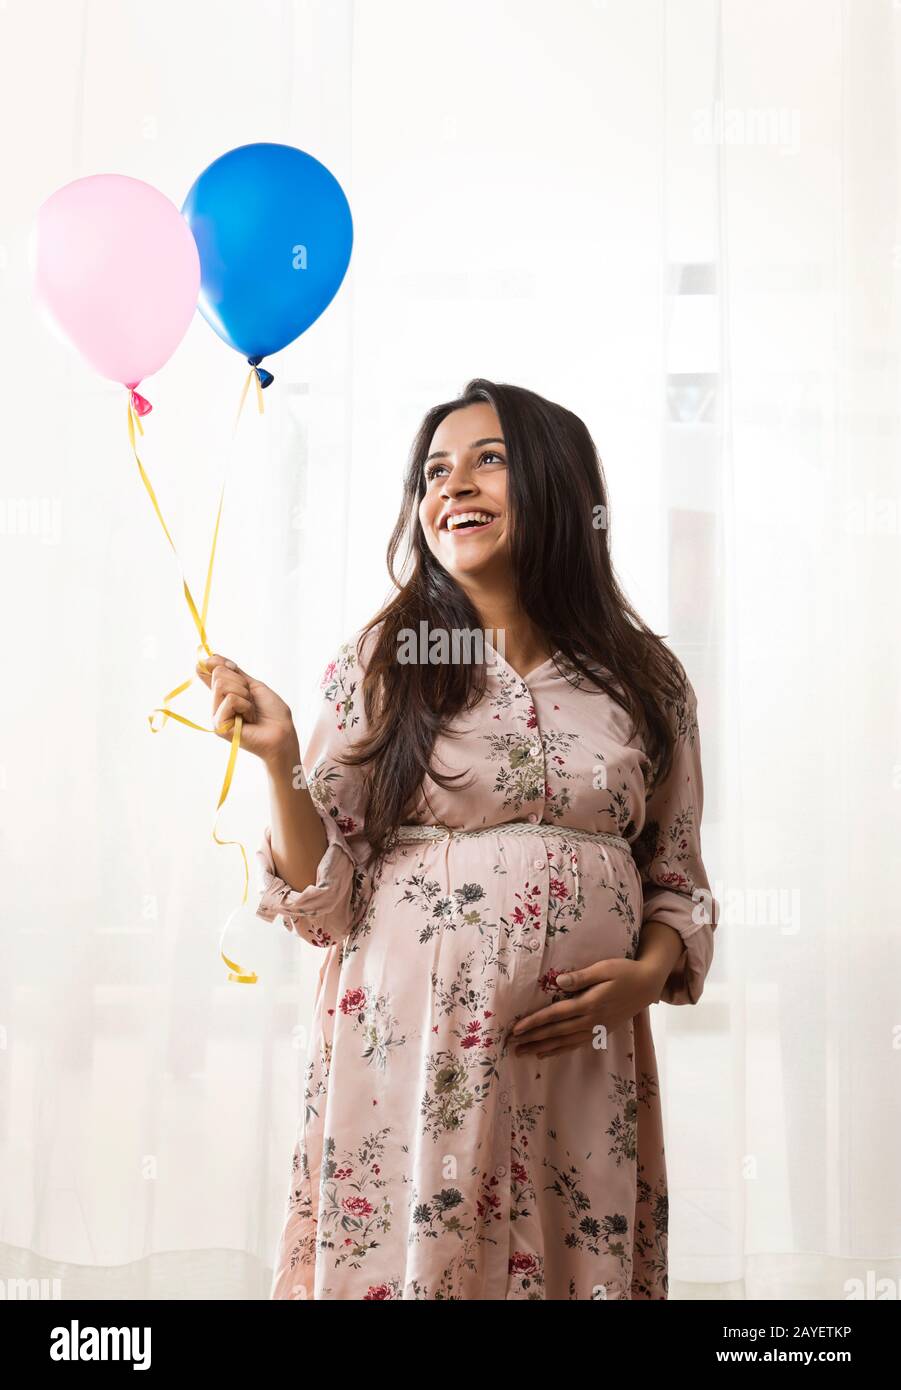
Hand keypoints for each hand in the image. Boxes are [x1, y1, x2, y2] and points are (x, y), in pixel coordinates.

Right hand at [195, 654, 297, 765]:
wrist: (283, 733)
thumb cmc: (272, 713)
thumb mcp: (253, 686)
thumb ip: (233, 673)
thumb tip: (211, 657)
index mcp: (223, 695)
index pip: (206, 672)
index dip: (214, 662)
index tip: (230, 665)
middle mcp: (216, 705)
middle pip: (218, 674)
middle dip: (241, 682)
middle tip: (251, 700)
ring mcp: (216, 715)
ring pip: (222, 684)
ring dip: (245, 694)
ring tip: (251, 711)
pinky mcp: (219, 725)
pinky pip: (230, 699)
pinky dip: (246, 706)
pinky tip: (249, 719)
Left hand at [510, 957, 664, 1059]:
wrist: (648, 985)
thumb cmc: (625, 971)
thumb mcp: (604, 968)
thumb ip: (581, 977)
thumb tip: (557, 982)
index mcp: (589, 1003)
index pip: (555, 1015)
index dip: (534, 1022)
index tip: (516, 1029)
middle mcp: (591, 1020)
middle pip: (556, 1032)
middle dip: (532, 1039)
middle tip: (512, 1047)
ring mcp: (597, 1028)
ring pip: (564, 1042)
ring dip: (543, 1048)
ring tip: (524, 1053)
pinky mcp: (601, 1031)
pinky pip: (576, 1044)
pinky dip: (560, 1050)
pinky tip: (547, 1053)